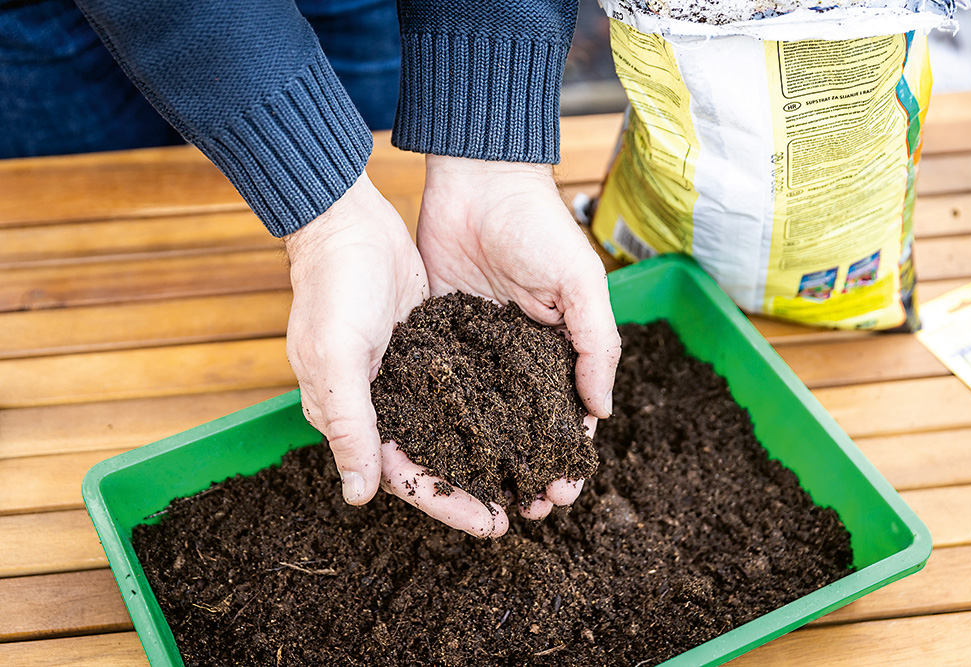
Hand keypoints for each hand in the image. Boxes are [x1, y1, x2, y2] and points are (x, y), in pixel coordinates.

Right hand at [284, 172, 506, 537]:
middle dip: (478, 487)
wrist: (347, 222)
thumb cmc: (333, 287)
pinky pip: (465, 390)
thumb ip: (349, 425)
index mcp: (352, 416)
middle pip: (434, 459)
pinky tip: (526, 419)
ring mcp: (408, 377)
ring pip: (454, 429)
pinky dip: (492, 408)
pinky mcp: (431, 349)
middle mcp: (381, 404)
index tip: (492, 524)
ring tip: (533, 471)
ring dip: (490, 452)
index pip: (404, 476)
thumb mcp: (337, 357)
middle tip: (526, 506)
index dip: (447, 504)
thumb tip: (358, 497)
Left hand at [416, 155, 621, 519]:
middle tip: (523, 509)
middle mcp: (522, 355)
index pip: (571, 413)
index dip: (569, 455)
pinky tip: (441, 453)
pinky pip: (445, 387)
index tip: (562, 493)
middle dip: (529, 468)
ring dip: (488, 457)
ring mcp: (480, 349)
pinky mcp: (441, 335)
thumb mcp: (580, 283)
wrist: (476, 179)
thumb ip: (596, 344)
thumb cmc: (537, 225)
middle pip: (527, 426)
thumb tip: (602, 410)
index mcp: (562, 345)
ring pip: (486, 416)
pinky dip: (446, 421)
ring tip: (483, 495)